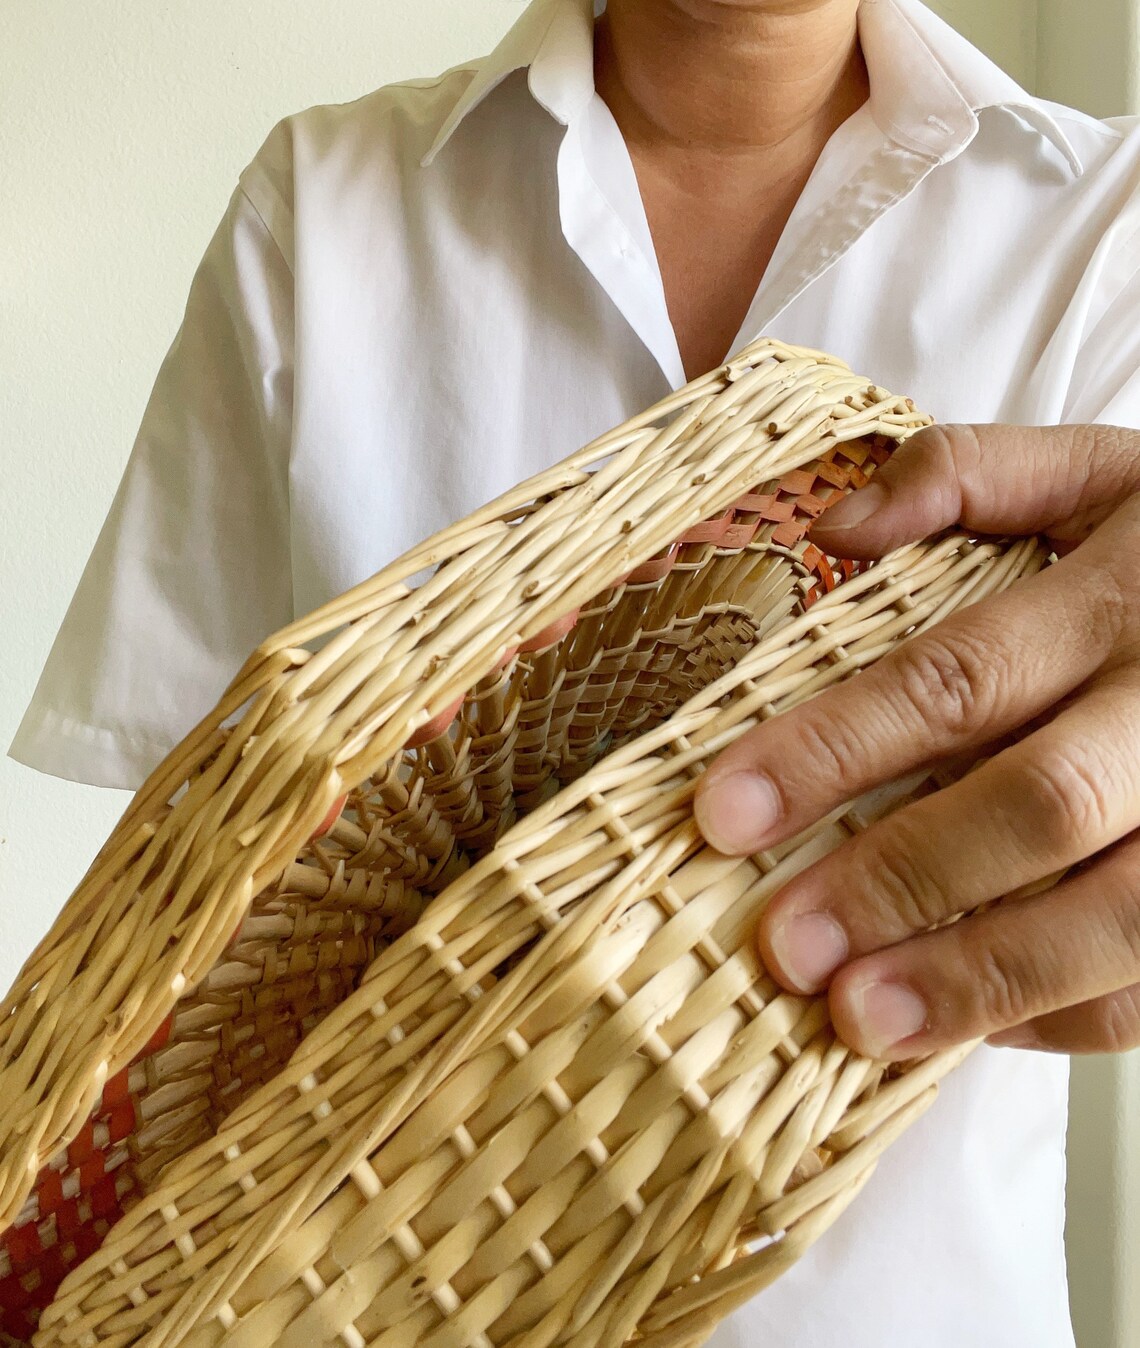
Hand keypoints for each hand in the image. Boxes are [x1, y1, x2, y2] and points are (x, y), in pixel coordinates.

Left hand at [694, 423, 1139, 1060]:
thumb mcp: (1103, 471)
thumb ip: (968, 474)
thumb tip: (833, 527)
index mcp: (1123, 597)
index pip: (955, 678)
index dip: (834, 751)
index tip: (725, 813)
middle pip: (1037, 806)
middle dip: (902, 881)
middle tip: (786, 943)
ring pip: (1119, 916)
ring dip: (983, 978)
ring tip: (862, 1020)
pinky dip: (1067, 1014)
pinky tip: (971, 1025)